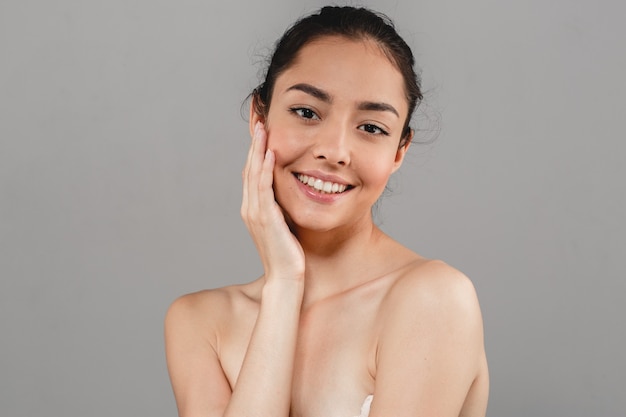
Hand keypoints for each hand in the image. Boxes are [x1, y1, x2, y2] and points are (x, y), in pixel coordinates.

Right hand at [241, 122, 304, 280]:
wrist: (286, 277)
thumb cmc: (289, 254)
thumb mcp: (284, 225)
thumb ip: (282, 208)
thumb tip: (290, 193)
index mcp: (253, 209)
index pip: (251, 174)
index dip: (255, 152)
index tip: (261, 133)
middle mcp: (250, 208)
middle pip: (248, 169)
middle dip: (254, 144)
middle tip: (258, 121)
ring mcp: (255, 213)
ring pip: (253, 174)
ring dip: (257, 150)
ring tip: (262, 129)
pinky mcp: (266, 217)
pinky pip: (263, 188)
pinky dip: (265, 169)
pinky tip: (270, 153)